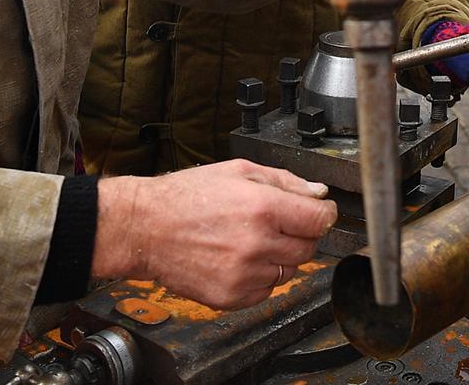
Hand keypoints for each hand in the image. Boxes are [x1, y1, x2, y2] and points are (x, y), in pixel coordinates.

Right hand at [92, 159, 336, 307]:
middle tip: (273, 224)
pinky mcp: (231, 297)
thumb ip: (284, 181)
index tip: (318, 214)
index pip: (320, 220)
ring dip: (278, 258)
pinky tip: (236, 259)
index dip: (324, 215)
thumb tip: (318, 194)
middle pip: (309, 248)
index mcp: (264, 208)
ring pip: (288, 272)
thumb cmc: (186, 196)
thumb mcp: (238, 171)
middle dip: (299, 235)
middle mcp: (258, 244)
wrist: (145, 227)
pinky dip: (259, 278)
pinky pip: (265, 291)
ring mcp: (245, 274)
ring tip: (247, 241)